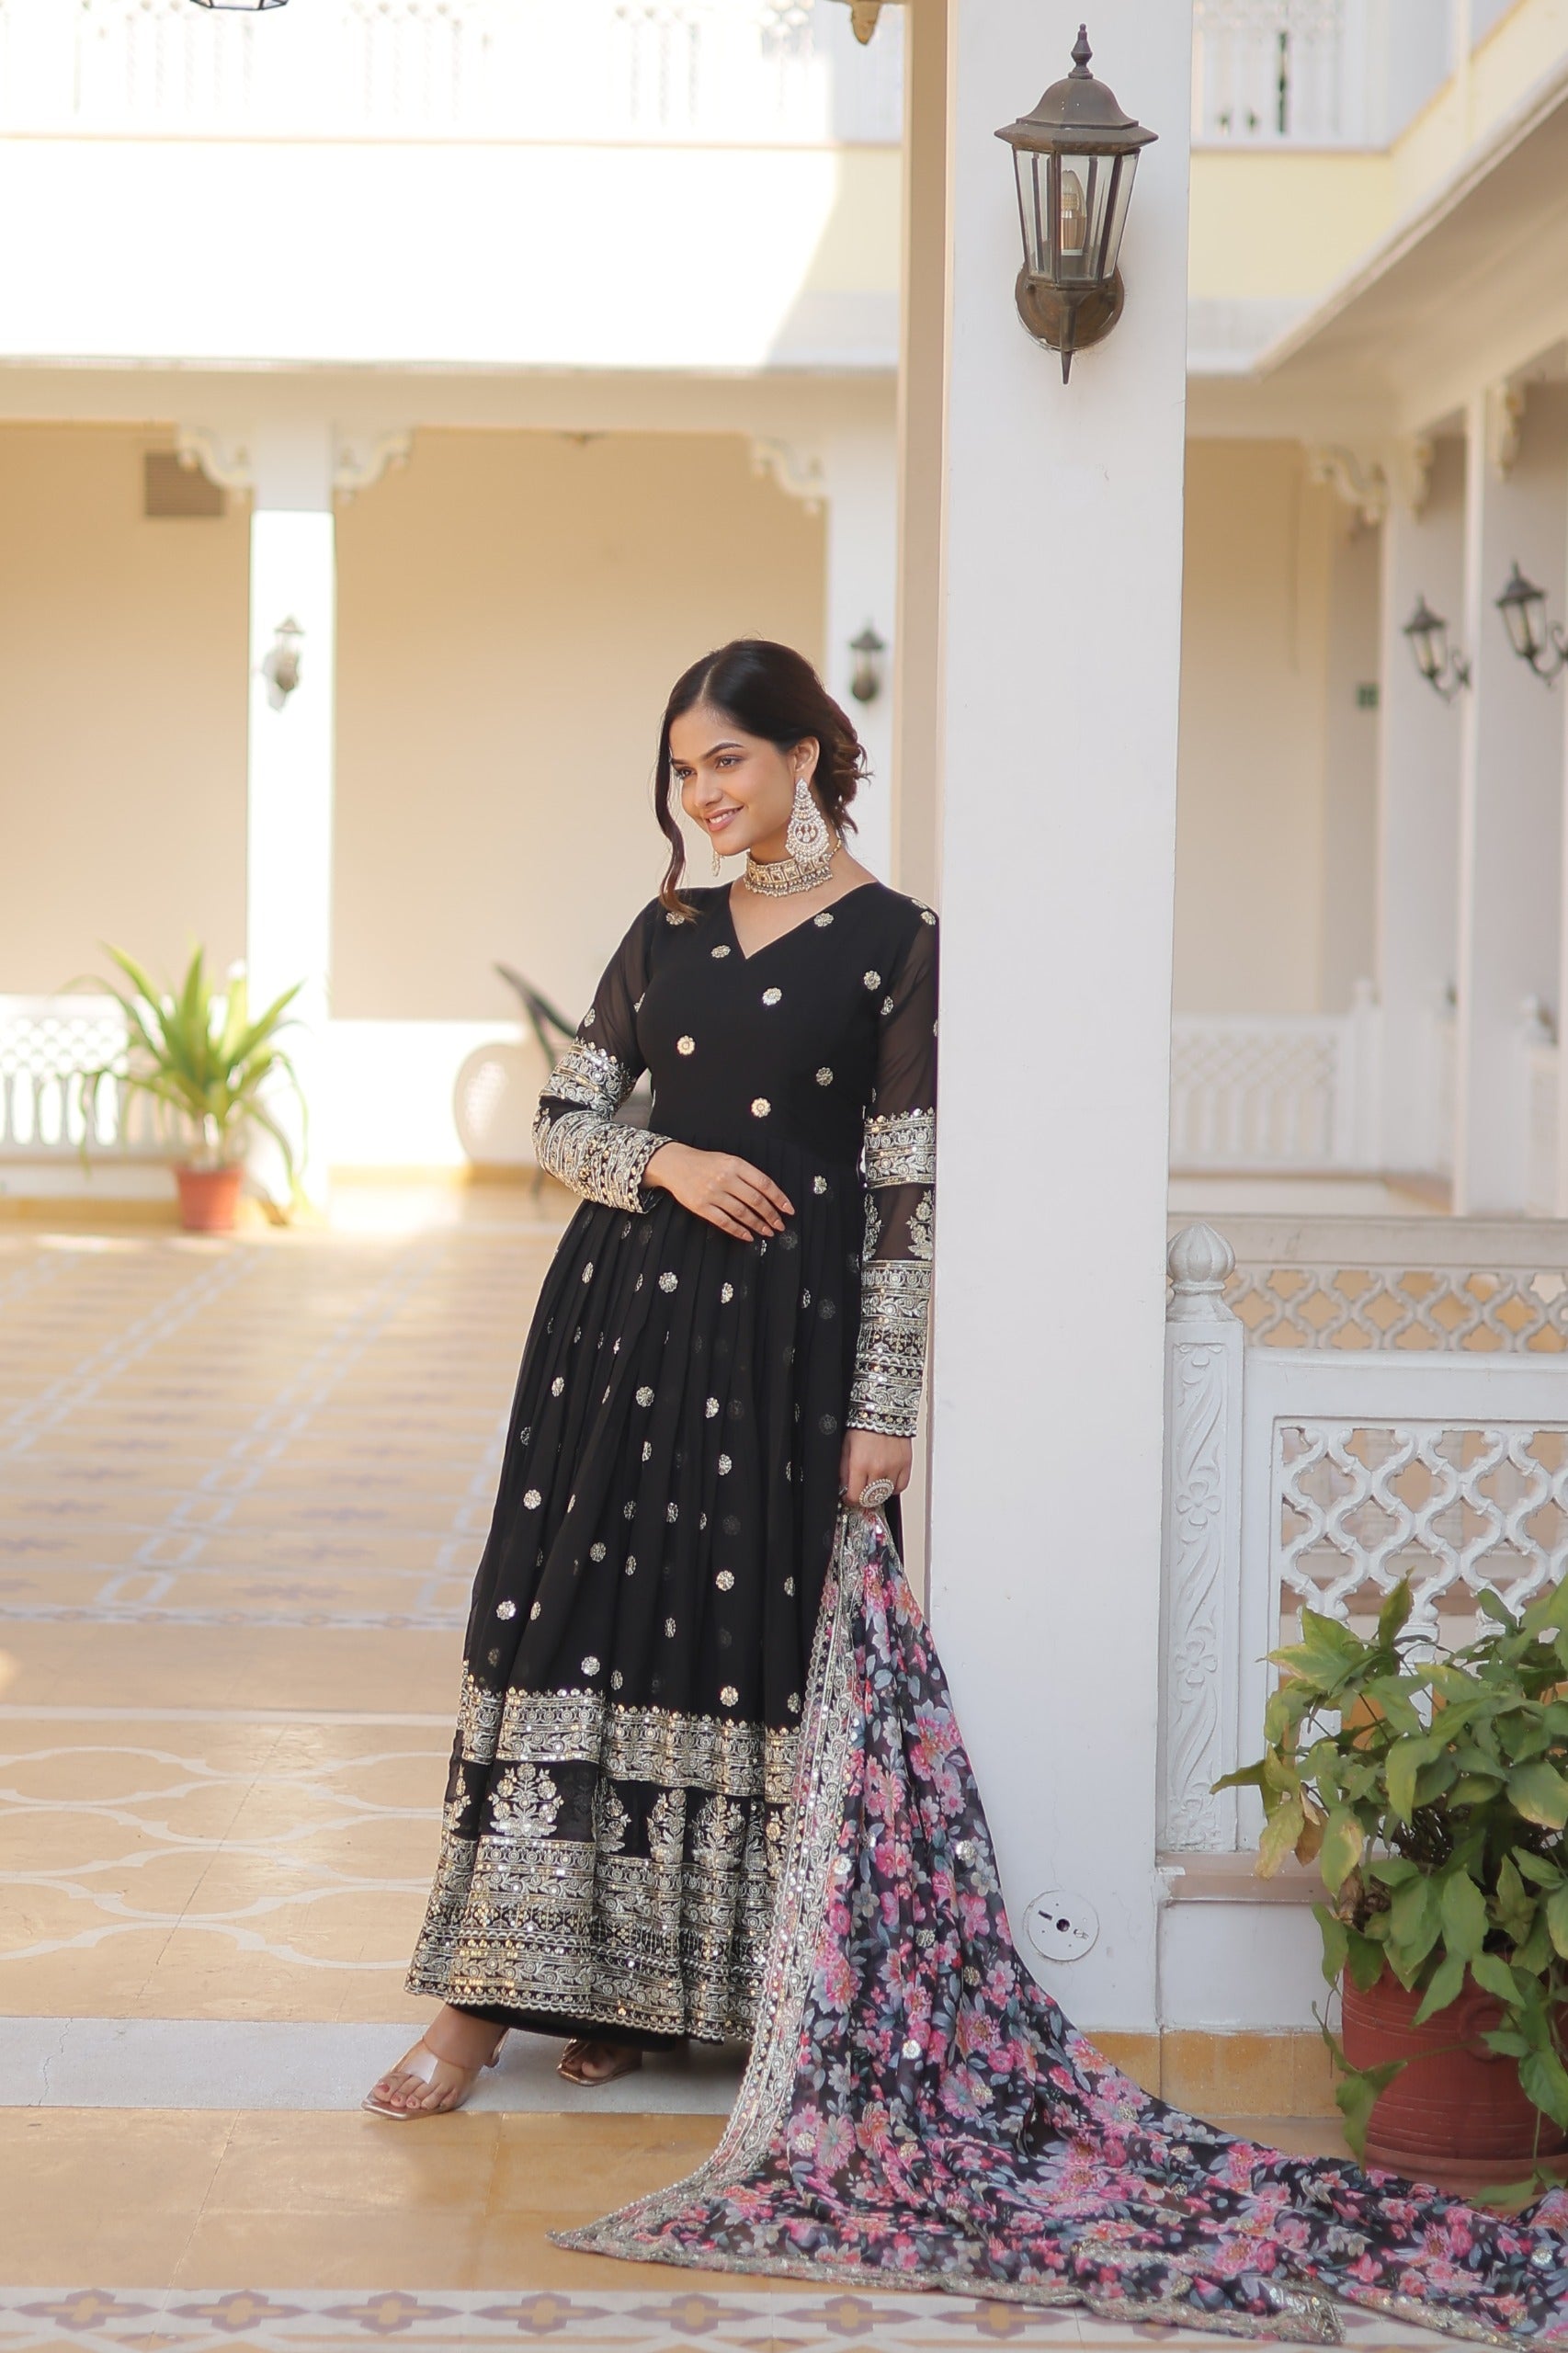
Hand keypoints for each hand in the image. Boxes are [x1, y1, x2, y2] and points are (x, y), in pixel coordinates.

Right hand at [643, 1142, 793, 1241]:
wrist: (675, 1164)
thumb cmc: (705, 1163)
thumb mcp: (728, 1160)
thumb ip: (747, 1175)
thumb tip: (769, 1195)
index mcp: (735, 1164)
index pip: (764, 1183)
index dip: (779, 1198)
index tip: (788, 1210)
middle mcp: (725, 1178)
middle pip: (755, 1200)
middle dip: (771, 1215)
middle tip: (779, 1225)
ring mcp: (712, 1193)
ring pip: (742, 1213)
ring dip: (758, 1225)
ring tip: (767, 1232)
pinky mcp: (701, 1206)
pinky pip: (724, 1222)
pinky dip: (738, 1231)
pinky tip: (748, 1236)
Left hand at [839, 1429, 912, 1510]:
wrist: (884, 1411)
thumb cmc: (864, 1424)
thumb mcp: (846, 1446)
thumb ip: (844, 1468)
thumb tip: (844, 1485)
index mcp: (859, 1464)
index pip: (855, 1496)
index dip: (850, 1500)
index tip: (849, 1497)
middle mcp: (877, 1468)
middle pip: (870, 1498)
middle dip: (863, 1497)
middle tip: (860, 1491)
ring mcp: (893, 1467)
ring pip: (885, 1494)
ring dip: (878, 1493)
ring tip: (873, 1485)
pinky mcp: (906, 1464)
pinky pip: (901, 1487)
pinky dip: (893, 1488)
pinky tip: (887, 1482)